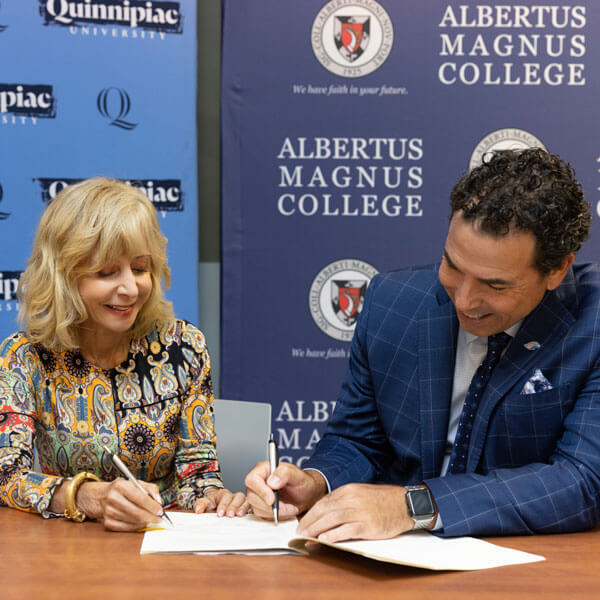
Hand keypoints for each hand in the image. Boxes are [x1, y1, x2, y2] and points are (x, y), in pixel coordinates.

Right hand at [78, 478, 164, 531]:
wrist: (101, 496)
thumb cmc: (123, 489)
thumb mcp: (136, 483)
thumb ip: (151, 489)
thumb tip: (159, 501)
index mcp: (120, 485)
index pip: (139, 497)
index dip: (151, 506)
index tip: (160, 511)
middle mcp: (112, 498)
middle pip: (136, 511)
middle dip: (151, 517)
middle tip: (159, 519)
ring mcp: (108, 511)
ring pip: (132, 520)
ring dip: (145, 522)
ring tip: (152, 520)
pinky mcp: (107, 522)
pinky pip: (125, 528)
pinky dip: (136, 527)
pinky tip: (141, 523)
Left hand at [193, 488, 248, 516]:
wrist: (214, 512)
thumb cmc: (211, 507)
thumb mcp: (204, 504)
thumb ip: (200, 505)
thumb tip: (198, 510)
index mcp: (224, 494)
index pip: (226, 496)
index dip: (223, 505)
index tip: (219, 514)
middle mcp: (234, 497)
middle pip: (238, 497)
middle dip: (233, 506)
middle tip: (229, 515)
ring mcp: (242, 503)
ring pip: (246, 500)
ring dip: (243, 508)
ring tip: (239, 515)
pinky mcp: (247, 509)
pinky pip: (252, 508)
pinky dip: (251, 511)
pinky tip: (248, 516)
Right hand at [245, 461, 326, 519]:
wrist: (307, 494)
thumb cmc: (303, 482)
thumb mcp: (297, 475)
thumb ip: (285, 474)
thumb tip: (271, 481)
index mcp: (264, 469)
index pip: (252, 479)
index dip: (260, 491)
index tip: (272, 499)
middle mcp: (259, 481)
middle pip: (252, 496)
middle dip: (269, 505)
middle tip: (286, 506)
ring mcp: (258, 494)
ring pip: (256, 507)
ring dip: (273, 511)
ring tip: (288, 507)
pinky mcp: (261, 505)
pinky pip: (261, 514)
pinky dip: (273, 515)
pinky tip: (285, 510)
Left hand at [296, 483, 412, 542]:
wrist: (406, 504)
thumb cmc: (383, 500)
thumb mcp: (361, 493)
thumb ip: (344, 500)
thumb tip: (326, 512)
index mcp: (349, 490)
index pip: (323, 501)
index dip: (310, 513)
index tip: (302, 522)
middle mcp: (352, 499)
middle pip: (324, 510)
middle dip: (309, 522)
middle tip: (299, 531)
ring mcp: (360, 512)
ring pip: (332, 520)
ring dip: (316, 530)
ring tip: (306, 537)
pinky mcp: (368, 525)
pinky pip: (346, 531)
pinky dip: (333, 535)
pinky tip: (324, 540)